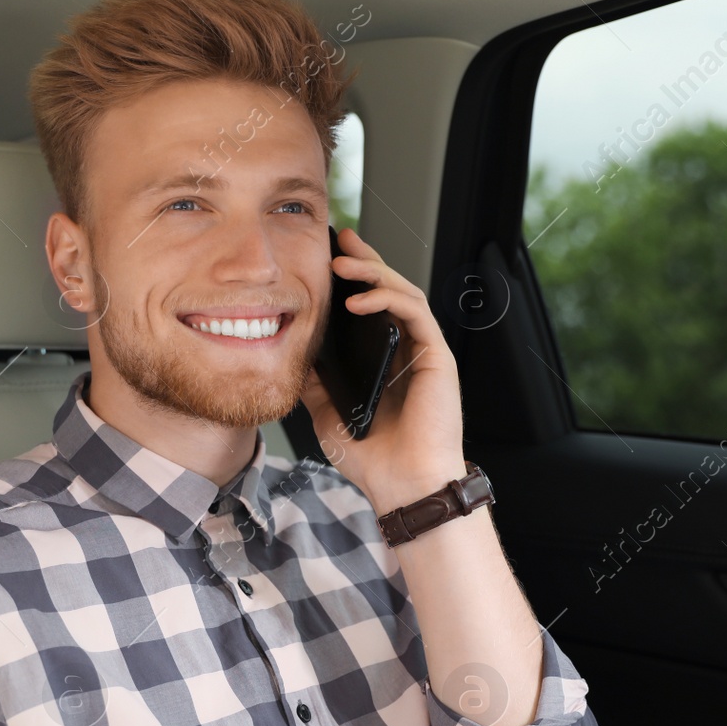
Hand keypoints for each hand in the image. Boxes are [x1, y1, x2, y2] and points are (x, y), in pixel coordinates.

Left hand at [298, 228, 467, 512]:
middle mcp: (406, 351)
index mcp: (384, 361)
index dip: (353, 279)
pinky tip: (359, 299)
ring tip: (343, 263)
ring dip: (374, 272)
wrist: (401, 486)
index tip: (328, 256)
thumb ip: (314, 381)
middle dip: (365, 261)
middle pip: (389, 292)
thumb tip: (290, 352)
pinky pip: (414, 313)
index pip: (371, 308)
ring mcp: (423, 352)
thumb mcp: (328, 412)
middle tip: (341, 240)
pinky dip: (387, 299)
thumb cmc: (372, 457)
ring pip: (404, 293)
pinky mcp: (436, 356)